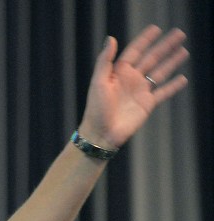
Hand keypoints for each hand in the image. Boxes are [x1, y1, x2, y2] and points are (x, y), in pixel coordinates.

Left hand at [79, 25, 187, 149]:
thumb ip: (105, 61)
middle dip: (164, 46)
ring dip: (172, 62)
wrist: (102, 133)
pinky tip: (183, 79)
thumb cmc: (96, 109)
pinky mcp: (147, 104)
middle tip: (179, 34)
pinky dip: (173, 86)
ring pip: (160, 72)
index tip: (156, 29)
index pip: (135, 51)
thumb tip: (111, 39)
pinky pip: (163, 92)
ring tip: (184, 51)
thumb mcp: (98, 82)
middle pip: (151, 58)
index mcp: (118, 72)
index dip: (145, 40)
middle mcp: (131, 79)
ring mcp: (140, 91)